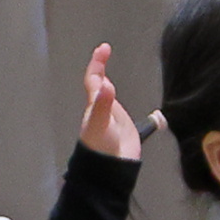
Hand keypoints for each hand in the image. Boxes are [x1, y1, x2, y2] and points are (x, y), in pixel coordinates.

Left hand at [75, 43, 142, 161]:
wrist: (109, 171)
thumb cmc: (99, 147)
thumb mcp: (100, 124)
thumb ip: (103, 105)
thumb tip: (106, 85)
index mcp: (94, 105)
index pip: (94, 79)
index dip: (97, 63)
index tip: (104, 48)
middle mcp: (102, 109)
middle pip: (99, 84)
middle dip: (101, 67)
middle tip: (106, 51)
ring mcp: (113, 118)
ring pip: (109, 96)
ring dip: (109, 82)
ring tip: (109, 69)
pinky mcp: (124, 127)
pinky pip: (123, 110)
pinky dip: (124, 101)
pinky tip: (126, 98)